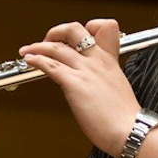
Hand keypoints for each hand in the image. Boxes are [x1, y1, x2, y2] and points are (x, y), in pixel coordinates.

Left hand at [18, 19, 140, 157]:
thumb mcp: (117, 87)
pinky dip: (36, 60)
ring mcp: (85, 71)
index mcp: (109, 60)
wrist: (131, 130)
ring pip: (56, 47)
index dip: (85, 28)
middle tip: (46, 41)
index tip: (71, 39)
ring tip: (26, 50)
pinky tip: (29, 61)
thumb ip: (103, 78)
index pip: (101, 27)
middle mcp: (97, 60)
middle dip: (55, 31)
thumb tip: (90, 82)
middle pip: (74, 29)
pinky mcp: (75, 84)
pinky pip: (50, 65)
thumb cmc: (124, 117)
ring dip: (36, 46)